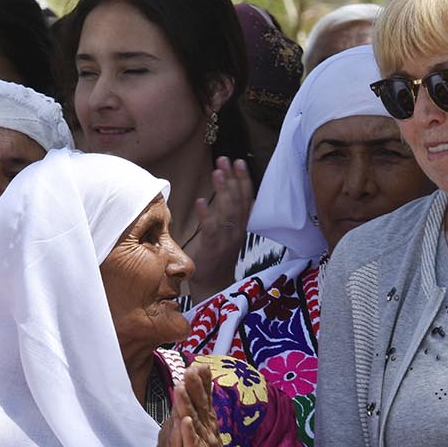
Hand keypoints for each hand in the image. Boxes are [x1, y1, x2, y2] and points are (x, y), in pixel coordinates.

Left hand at [178, 361, 250, 446]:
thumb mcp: (206, 435)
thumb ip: (205, 413)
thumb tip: (204, 392)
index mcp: (208, 425)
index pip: (205, 401)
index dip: (203, 383)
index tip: (199, 363)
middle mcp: (208, 433)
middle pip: (202, 407)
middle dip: (198, 387)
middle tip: (193, 367)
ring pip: (196, 423)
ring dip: (191, 404)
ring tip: (184, 386)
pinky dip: (189, 435)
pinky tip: (186, 422)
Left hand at [186, 157, 252, 301]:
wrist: (215, 287)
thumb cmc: (217, 257)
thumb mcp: (227, 233)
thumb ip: (226, 215)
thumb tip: (222, 193)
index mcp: (241, 226)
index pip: (246, 199)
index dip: (244, 180)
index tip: (239, 161)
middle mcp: (237, 231)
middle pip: (238, 201)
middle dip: (233, 179)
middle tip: (225, 159)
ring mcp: (226, 240)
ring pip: (227, 212)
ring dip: (223, 191)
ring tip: (216, 172)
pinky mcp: (212, 249)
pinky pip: (211, 230)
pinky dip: (206, 215)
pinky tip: (200, 201)